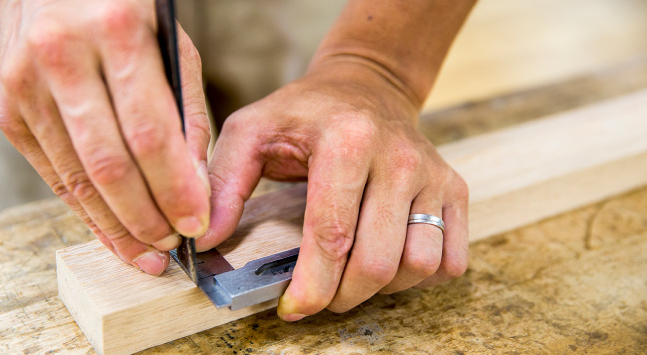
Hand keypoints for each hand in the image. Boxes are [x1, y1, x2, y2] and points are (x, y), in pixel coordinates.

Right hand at [0, 0, 210, 273]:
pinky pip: (53, 175)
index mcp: (116, 32)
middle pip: (109, 164)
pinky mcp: (7, 112)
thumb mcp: (171, 46)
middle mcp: (62, 58)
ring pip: (76, 178)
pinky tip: (114, 232)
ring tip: (147, 254)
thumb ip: (187, 112)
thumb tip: (195, 183)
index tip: (196, 223)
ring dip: (116, 227)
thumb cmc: (123, 11)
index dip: (175, 188)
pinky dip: (87, 211)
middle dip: (146, 218)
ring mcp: (25, 86)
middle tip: (173, 247)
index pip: (150, 132)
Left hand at [198, 60, 468, 319]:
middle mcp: (400, 159)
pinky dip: (420, 277)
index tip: (292, 308)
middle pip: (377, 262)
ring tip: (352, 274)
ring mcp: (434, 175)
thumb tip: (205, 238)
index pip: (332, 236)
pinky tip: (390, 262)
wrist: (366, 87)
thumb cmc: (306, 113)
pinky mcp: (455, 188)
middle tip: (319, 295)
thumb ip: (223, 182)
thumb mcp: (252, 130)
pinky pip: (450, 259)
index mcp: (347, 142)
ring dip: (382, 288)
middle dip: (342, 296)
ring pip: (418, 266)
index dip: (311, 287)